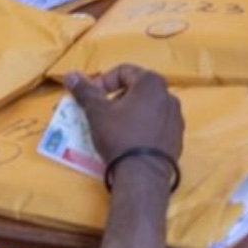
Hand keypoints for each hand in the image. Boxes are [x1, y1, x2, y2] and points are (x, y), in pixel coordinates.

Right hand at [65, 66, 182, 173]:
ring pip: (148, 107)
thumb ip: (85, 91)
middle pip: (137, 89)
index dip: (103, 82)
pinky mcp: (177, 137)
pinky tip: (131, 141)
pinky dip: (143, 127)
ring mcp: (176, 117)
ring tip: (115, 128)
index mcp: (152, 83)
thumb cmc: (119, 137)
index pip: (123, 71)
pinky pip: (157, 124)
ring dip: (130, 112)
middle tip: (102, 114)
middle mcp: (169, 95)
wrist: (143, 175)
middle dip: (116, 98)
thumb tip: (71, 75)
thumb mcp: (97, 112)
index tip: (91, 98)